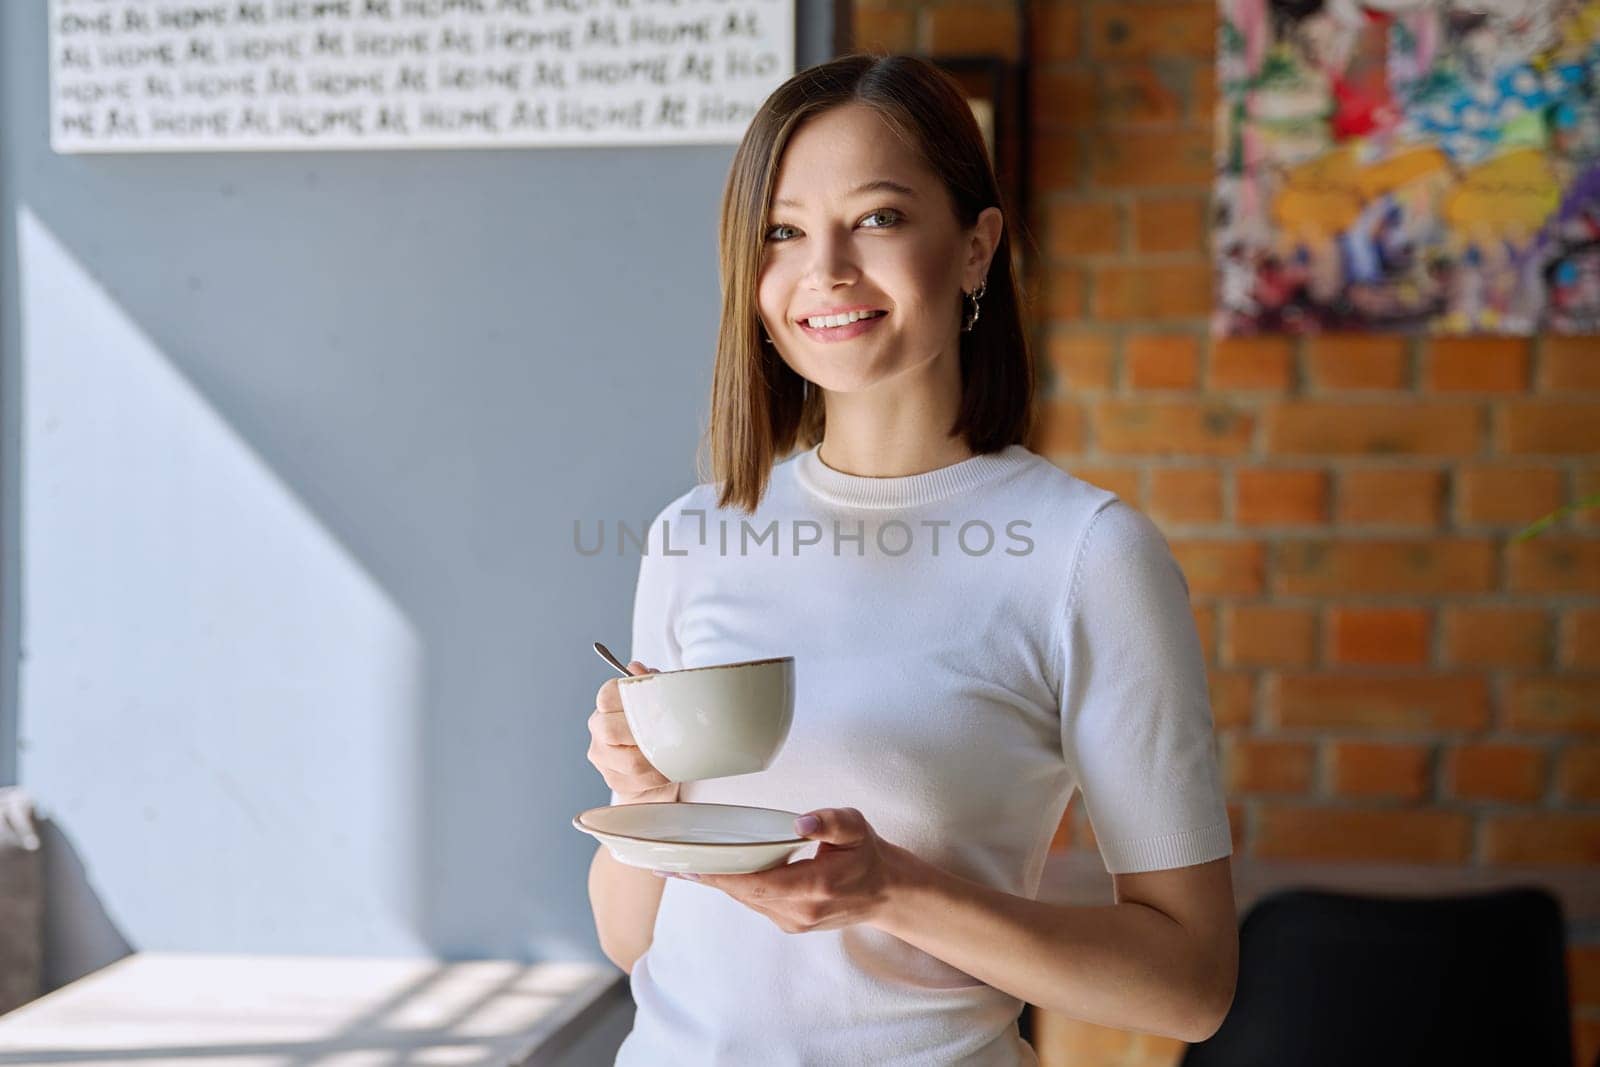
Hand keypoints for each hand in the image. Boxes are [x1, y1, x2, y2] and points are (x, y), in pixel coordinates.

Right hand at [587, 661, 678, 804]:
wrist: (656, 765)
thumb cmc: (657, 726)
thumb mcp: (658, 698)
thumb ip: (650, 682)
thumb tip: (636, 668)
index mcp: (606, 705)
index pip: (607, 695)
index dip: (632, 698)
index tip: (656, 704)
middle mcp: (598, 729)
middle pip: (610, 729)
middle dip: (644, 732)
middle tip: (666, 731)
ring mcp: (603, 757)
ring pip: (629, 760)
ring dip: (657, 757)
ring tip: (673, 752)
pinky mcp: (614, 780)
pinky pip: (639, 780)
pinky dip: (659, 775)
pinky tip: (668, 768)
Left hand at [664, 808, 902, 932]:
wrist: (887, 893)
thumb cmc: (869, 855)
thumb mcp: (856, 828)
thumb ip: (830, 822)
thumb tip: (801, 823)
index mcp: (814, 887)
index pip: (757, 884)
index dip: (720, 876)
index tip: (689, 867)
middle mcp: (799, 912)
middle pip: (743, 894)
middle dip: (707, 879)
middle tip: (670, 863)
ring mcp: (794, 922)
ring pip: (746, 901)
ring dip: (718, 884)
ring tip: (683, 867)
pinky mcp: (791, 923)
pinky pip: (755, 903)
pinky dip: (736, 887)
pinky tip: (717, 873)